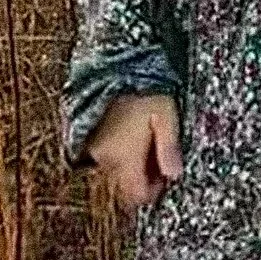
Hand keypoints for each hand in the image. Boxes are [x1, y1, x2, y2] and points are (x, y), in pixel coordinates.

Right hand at [89, 90, 181, 209]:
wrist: (110, 63)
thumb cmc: (143, 89)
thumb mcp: (166, 116)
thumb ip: (169, 149)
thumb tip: (174, 175)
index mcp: (124, 157)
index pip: (136, 195)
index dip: (154, 191)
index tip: (166, 178)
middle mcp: (104, 157)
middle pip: (126, 183)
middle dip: (144, 174)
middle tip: (160, 152)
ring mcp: (92, 145)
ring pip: (115, 167)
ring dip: (131, 160)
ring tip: (146, 135)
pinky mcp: (86, 133)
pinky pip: (104, 151)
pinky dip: (117, 147)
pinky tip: (129, 128)